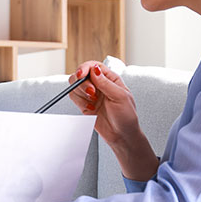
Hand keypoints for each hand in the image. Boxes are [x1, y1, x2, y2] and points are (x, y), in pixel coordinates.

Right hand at [68, 62, 157, 180]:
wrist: (122, 135)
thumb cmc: (126, 116)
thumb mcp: (120, 97)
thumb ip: (106, 83)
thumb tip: (94, 69)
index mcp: (110, 79)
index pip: (93, 66)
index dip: (85, 68)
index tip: (80, 75)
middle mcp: (99, 84)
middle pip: (80, 74)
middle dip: (82, 83)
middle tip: (91, 93)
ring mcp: (90, 94)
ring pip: (74, 86)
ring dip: (81, 94)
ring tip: (93, 102)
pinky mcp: (84, 104)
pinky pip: (74, 97)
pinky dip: (79, 103)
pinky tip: (91, 108)